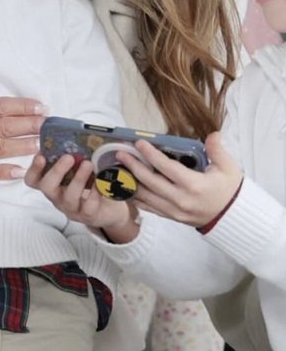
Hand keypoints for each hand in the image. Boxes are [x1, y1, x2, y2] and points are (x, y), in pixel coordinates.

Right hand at [25, 152, 138, 240]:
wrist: (109, 208)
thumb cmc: (91, 184)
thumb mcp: (80, 169)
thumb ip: (75, 157)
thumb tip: (78, 139)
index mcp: (52, 183)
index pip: (33, 179)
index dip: (34, 168)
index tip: (41, 156)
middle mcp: (58, 196)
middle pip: (46, 187)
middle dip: (56, 170)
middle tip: (69, 157)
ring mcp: (72, 207)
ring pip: (69, 196)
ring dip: (78, 178)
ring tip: (88, 164)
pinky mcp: (88, 214)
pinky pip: (89, 206)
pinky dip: (95, 191)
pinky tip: (101, 181)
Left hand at [117, 132, 242, 227]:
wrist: (231, 216)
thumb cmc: (229, 190)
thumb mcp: (228, 167)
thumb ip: (217, 150)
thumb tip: (213, 134)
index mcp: (194, 185)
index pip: (167, 168)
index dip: (151, 155)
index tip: (139, 143)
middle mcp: (180, 199)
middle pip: (150, 182)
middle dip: (133, 166)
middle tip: (120, 153)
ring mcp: (173, 210)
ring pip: (145, 196)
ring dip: (130, 182)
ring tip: (119, 168)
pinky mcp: (170, 216)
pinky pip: (148, 207)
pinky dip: (135, 197)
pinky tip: (125, 188)